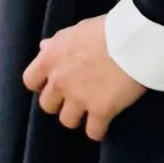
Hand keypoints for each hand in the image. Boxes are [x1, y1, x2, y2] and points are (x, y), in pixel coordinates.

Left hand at [22, 15, 146, 139]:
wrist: (132, 40)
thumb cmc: (105, 30)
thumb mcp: (75, 30)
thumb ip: (57, 43)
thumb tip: (44, 47)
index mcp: (50, 59)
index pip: (30, 81)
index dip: (41, 85)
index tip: (52, 85)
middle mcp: (60, 81)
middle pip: (47, 105)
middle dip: (59, 103)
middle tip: (73, 98)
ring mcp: (79, 98)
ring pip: (67, 121)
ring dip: (77, 117)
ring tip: (89, 111)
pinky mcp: (101, 111)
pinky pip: (93, 132)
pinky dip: (98, 130)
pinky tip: (104, 123)